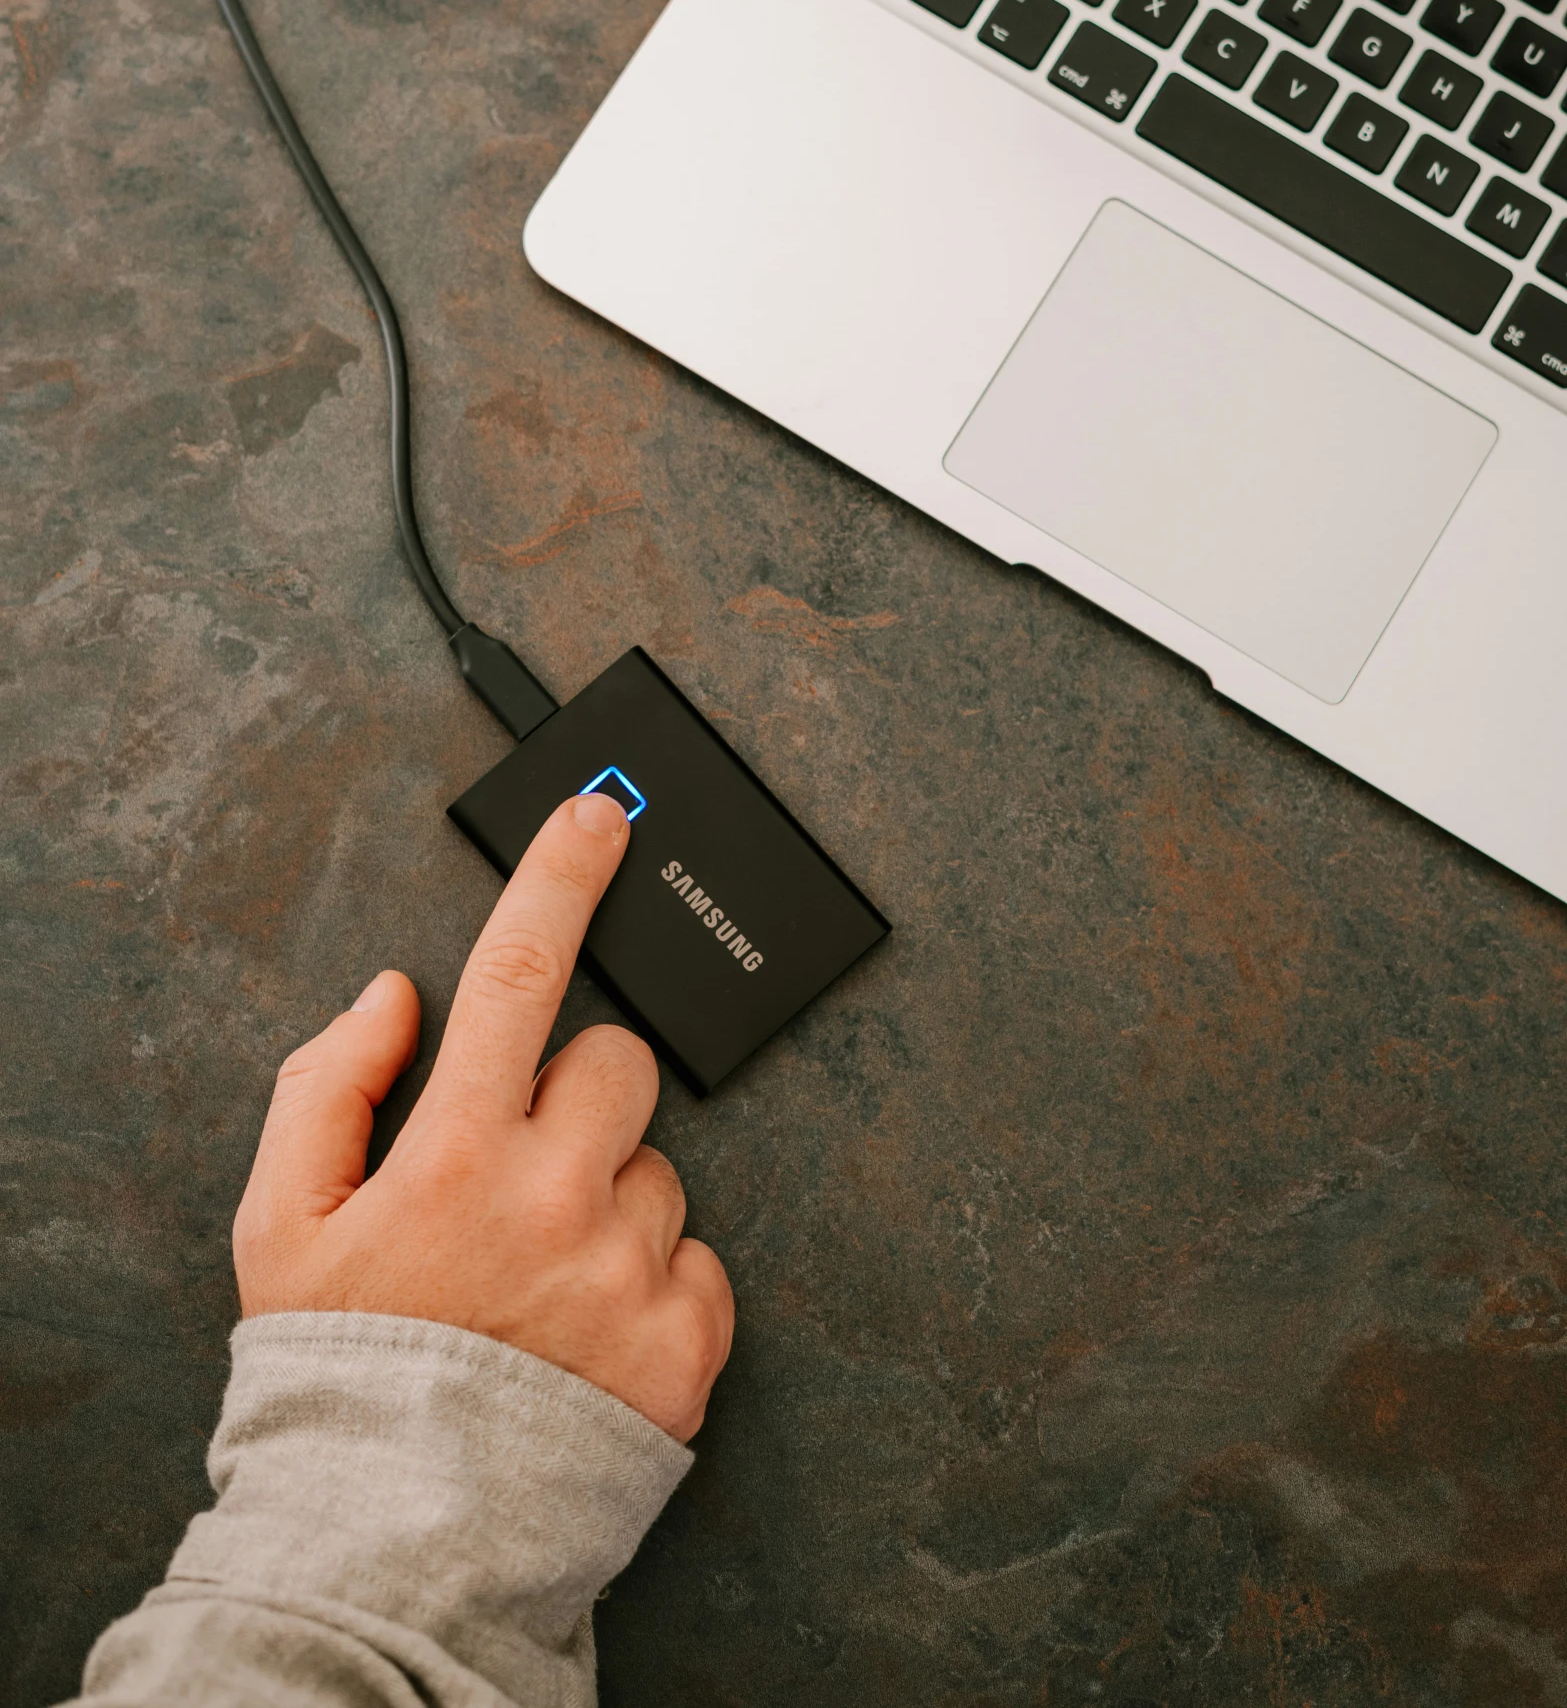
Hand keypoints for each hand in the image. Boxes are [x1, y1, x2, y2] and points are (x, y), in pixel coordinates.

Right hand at [233, 792, 733, 1441]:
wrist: (405, 1534)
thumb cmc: (342, 1368)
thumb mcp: (283, 1225)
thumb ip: (328, 1087)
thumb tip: (399, 997)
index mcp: (455, 1154)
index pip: (521, 972)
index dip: (564, 876)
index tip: (603, 813)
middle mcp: (555, 1199)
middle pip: (619, 1062)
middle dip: (577, 1096)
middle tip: (522, 1170)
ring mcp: (629, 1271)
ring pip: (661, 1166)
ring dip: (611, 1200)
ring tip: (543, 1277)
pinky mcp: (687, 1341)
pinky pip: (703, 1259)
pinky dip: (655, 1283)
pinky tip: (590, 1326)